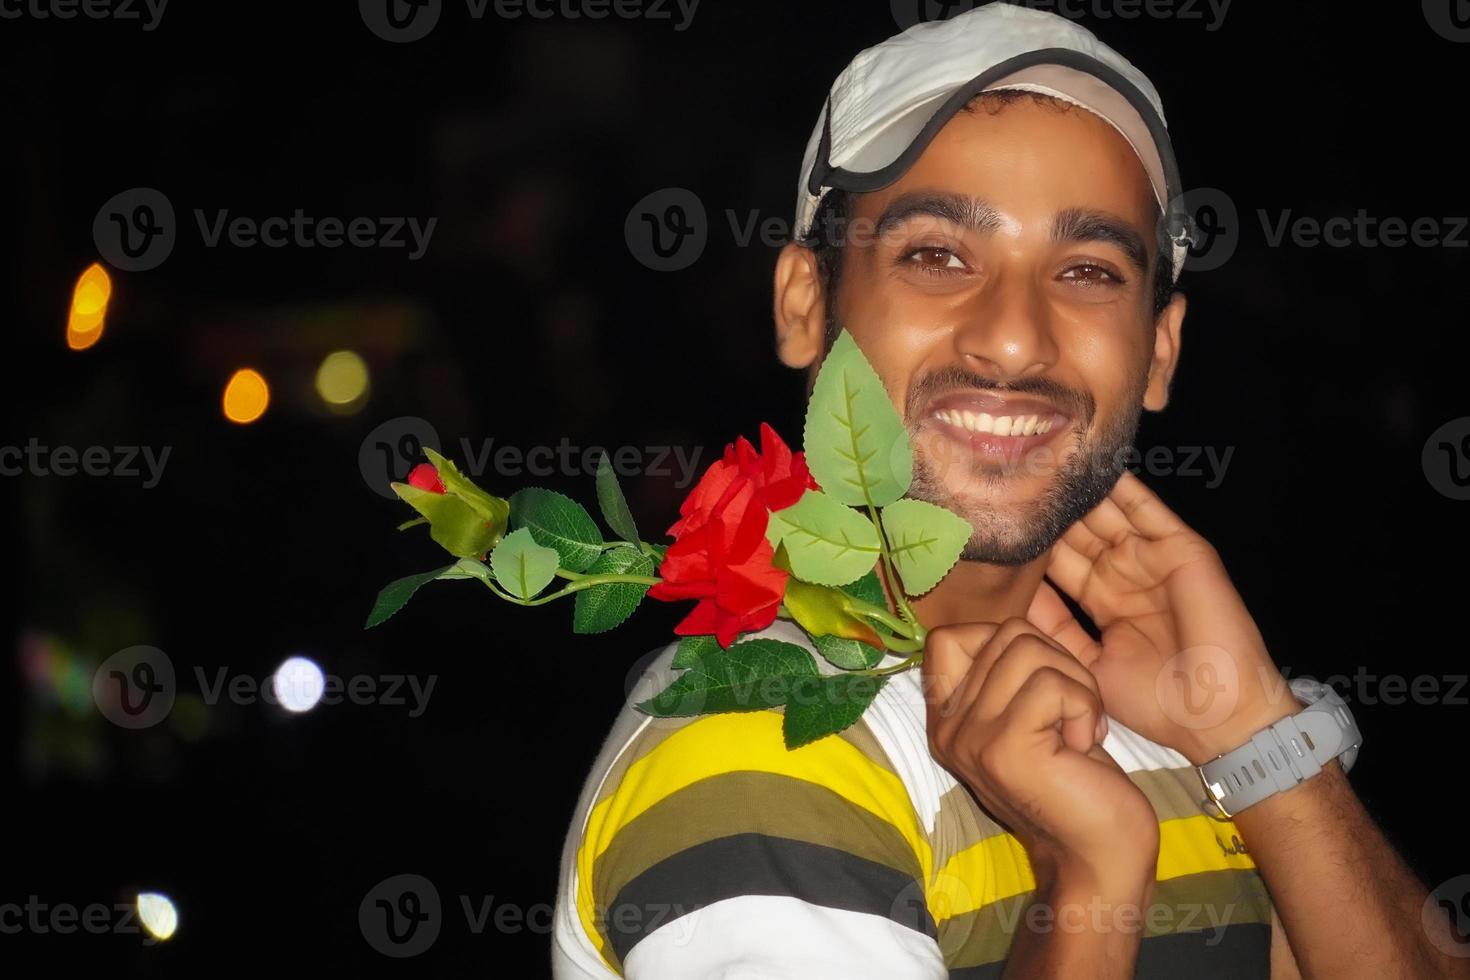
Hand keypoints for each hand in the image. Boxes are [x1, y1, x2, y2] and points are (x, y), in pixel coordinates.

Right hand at [923, 618, 1158, 890]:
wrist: (1100, 853)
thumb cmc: (1076, 779)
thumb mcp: (1028, 715)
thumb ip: (1006, 673)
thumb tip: (1015, 621)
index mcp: (945, 719)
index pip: (947, 637)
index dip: (1002, 638)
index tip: (1039, 684)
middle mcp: (946, 728)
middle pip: (1004, 633)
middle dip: (1059, 660)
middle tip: (1074, 712)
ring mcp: (970, 739)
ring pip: (1027, 650)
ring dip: (1076, 683)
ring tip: (1080, 728)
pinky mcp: (1003, 749)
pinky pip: (1051, 685)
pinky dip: (1084, 707)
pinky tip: (1083, 747)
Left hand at [1026, 470, 1295, 764]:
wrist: (1214, 715)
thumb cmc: (1154, 702)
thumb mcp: (1085, 662)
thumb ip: (1052, 627)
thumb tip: (1008, 599)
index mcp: (1104, 602)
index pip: (1061, 563)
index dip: (1033, 546)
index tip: (997, 523)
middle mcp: (1125, 575)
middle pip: (1078, 533)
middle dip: (1050, 511)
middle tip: (1013, 480)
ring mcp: (1152, 559)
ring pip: (1107, 516)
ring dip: (1079, 493)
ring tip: (1044, 463)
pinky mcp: (1181, 549)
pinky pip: (1147, 510)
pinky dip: (1124, 488)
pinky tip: (1094, 465)